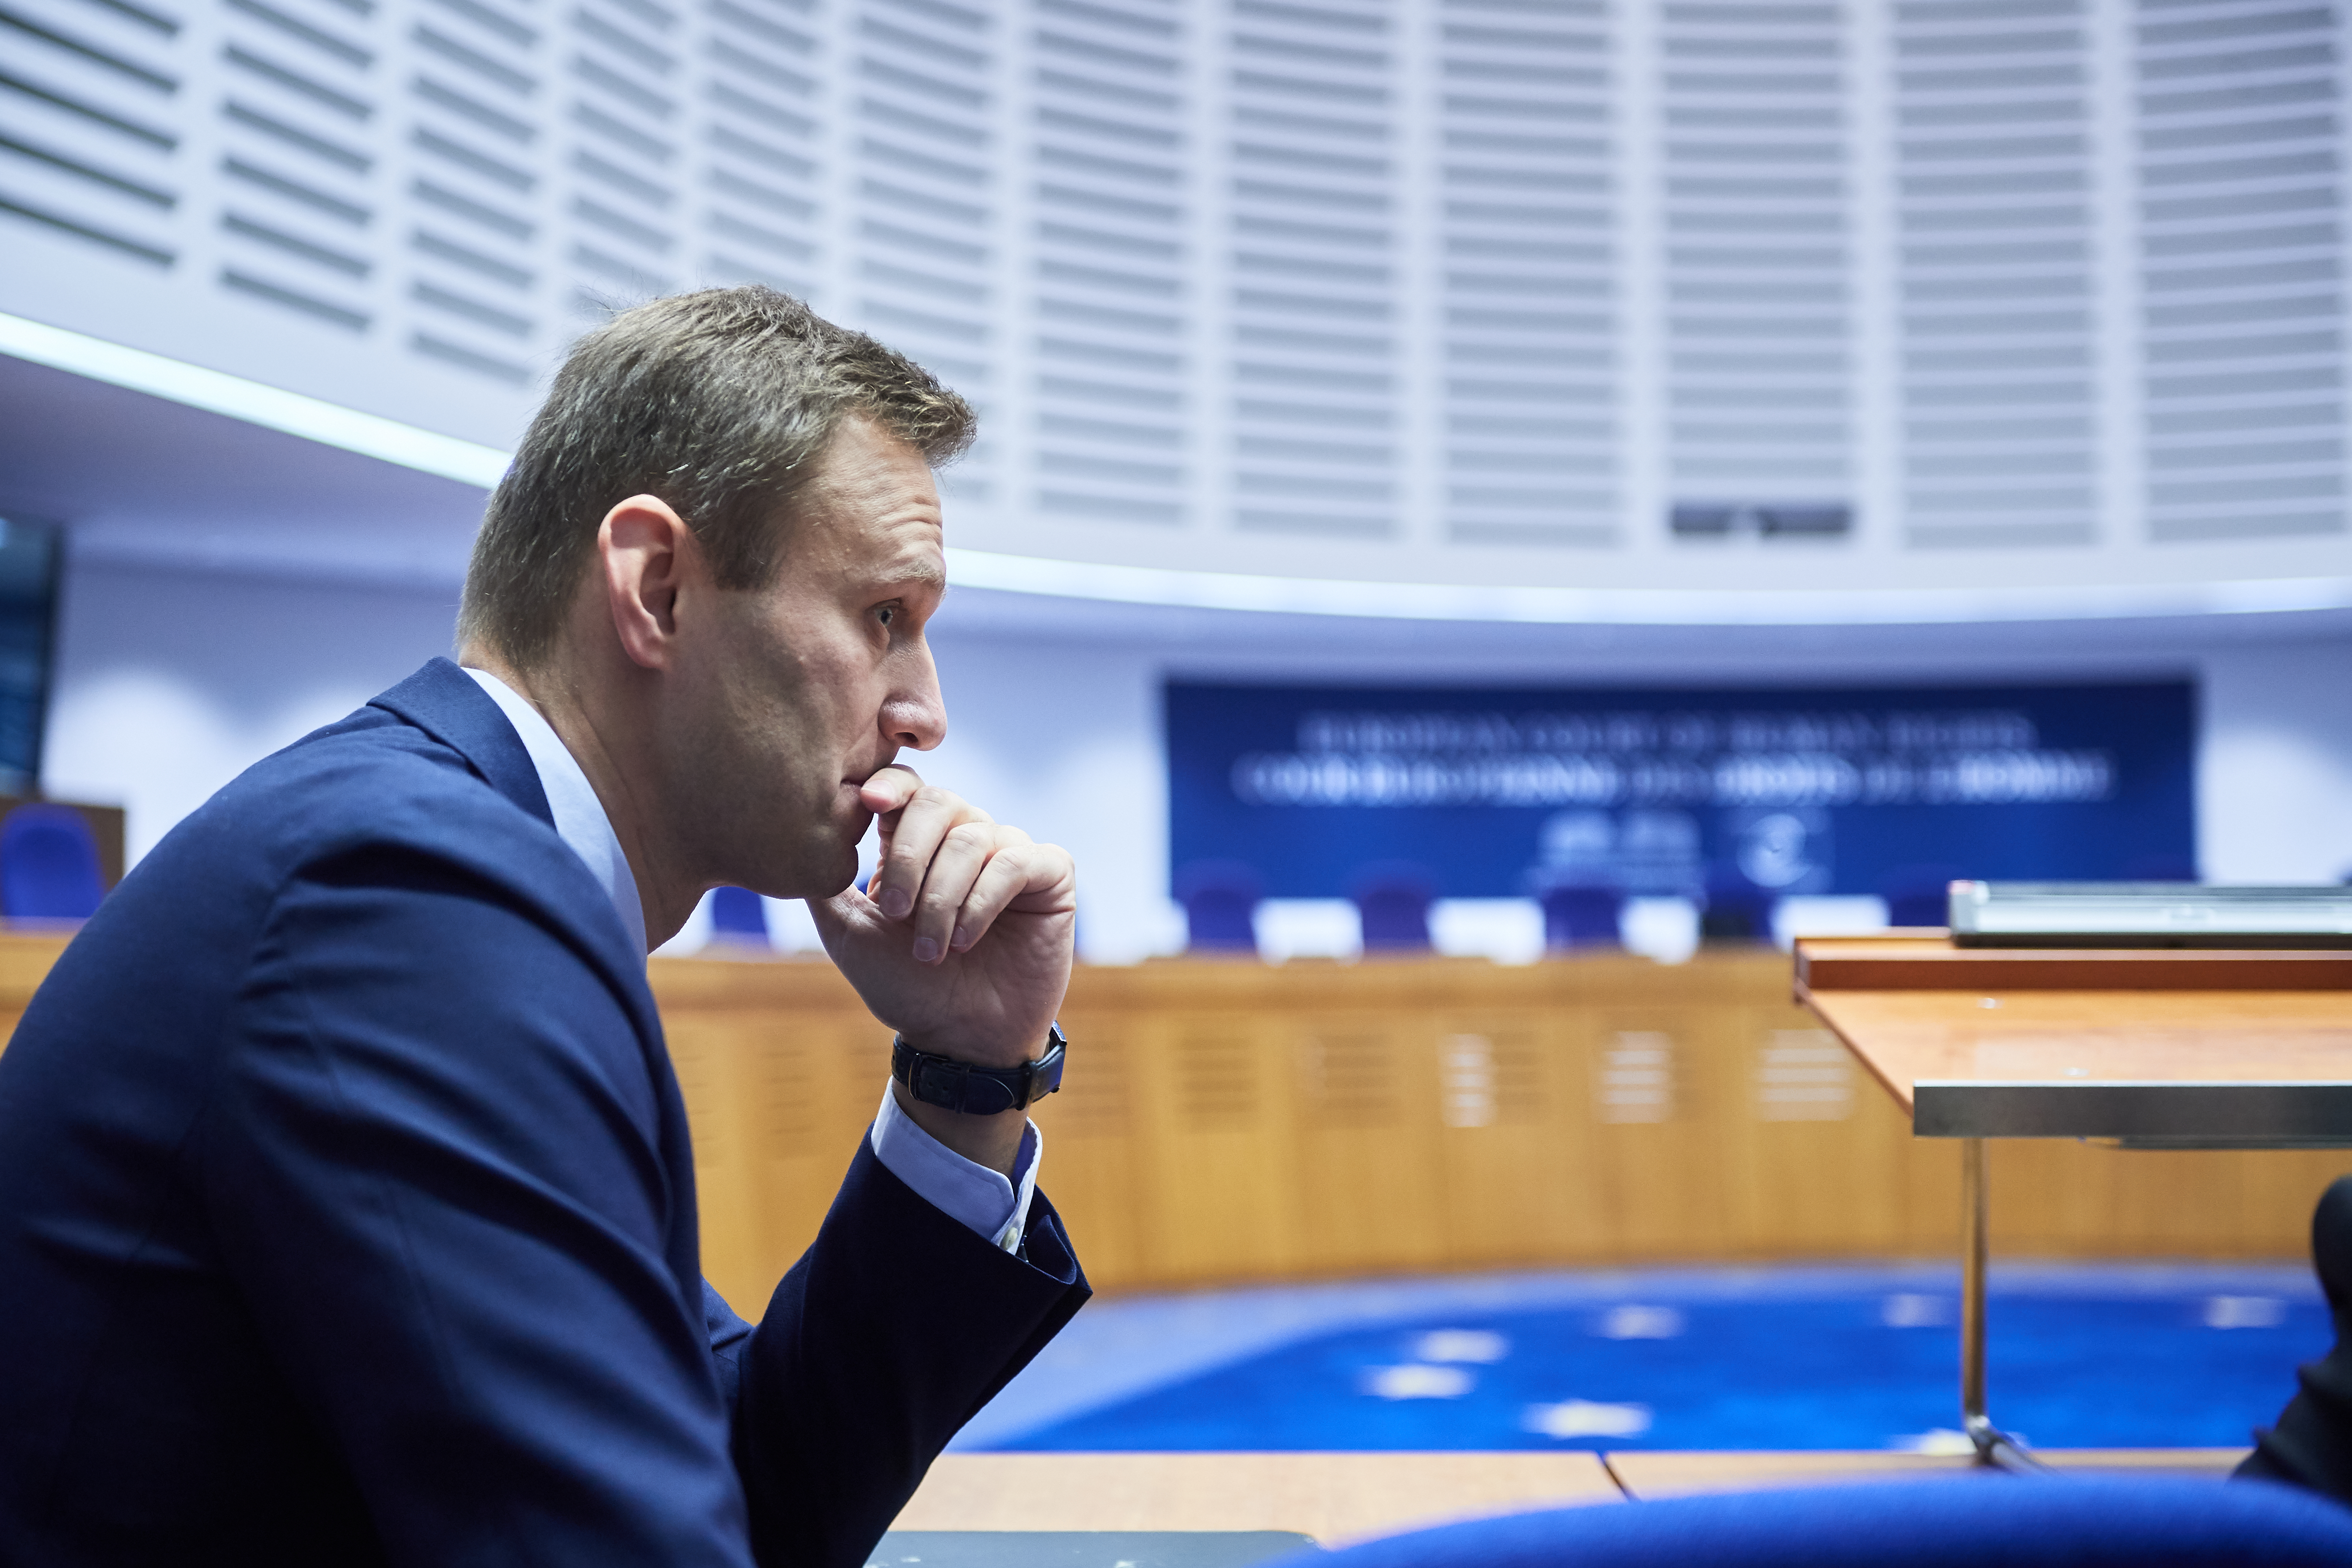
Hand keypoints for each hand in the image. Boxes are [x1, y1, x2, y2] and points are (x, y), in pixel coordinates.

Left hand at [806, 765, 1075, 1070]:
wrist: (959, 1039)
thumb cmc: (906, 988)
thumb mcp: (850, 934)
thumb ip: (824, 884)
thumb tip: (800, 836)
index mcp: (917, 842)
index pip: (906, 787)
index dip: (889, 785)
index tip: (867, 801)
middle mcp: (965, 838)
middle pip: (938, 802)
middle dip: (910, 857)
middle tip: (895, 913)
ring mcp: (1009, 852)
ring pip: (973, 838)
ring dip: (943, 897)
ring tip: (931, 950)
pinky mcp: (1050, 875)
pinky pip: (1017, 862)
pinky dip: (985, 899)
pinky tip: (966, 938)